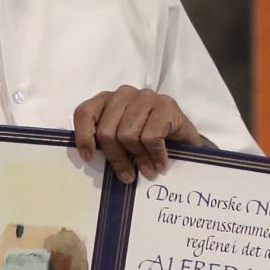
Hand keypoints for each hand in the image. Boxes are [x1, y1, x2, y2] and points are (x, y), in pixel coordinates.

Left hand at [73, 85, 203, 183]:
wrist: (186, 141)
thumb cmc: (150, 141)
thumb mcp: (122, 140)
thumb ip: (106, 142)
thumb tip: (90, 159)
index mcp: (108, 100)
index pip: (85, 112)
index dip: (84, 137)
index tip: (89, 158)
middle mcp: (124, 94)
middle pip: (106, 131)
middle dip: (116, 158)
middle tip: (127, 175)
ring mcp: (146, 97)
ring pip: (127, 135)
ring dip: (138, 158)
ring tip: (147, 170)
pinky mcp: (166, 105)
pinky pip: (150, 137)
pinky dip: (155, 155)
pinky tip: (160, 163)